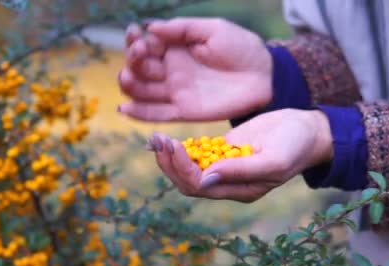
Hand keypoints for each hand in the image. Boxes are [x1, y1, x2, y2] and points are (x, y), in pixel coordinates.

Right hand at [119, 18, 271, 121]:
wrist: (263, 75)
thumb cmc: (240, 47)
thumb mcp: (212, 29)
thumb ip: (182, 29)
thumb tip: (150, 28)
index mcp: (174, 49)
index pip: (144, 46)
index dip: (134, 41)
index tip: (135, 34)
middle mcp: (170, 71)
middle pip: (139, 69)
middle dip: (133, 61)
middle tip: (139, 54)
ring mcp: (175, 92)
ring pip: (143, 92)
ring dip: (130, 85)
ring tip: (127, 78)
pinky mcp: (184, 111)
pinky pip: (158, 114)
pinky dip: (139, 113)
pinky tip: (124, 108)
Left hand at [148, 109, 332, 201]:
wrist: (307, 130)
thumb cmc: (295, 145)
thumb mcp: (273, 159)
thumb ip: (240, 170)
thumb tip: (205, 178)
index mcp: (240, 190)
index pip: (200, 186)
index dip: (183, 169)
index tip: (174, 146)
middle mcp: (228, 183)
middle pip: (187, 182)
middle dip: (170, 164)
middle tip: (158, 140)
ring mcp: (223, 167)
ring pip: (187, 170)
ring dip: (169, 157)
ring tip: (156, 139)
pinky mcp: (221, 151)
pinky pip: (194, 155)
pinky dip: (178, 148)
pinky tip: (164, 138)